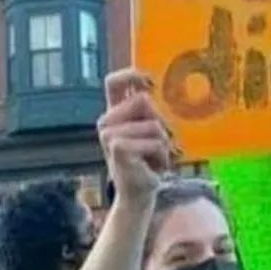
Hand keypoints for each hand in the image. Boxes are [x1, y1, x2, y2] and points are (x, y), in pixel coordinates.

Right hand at [98, 70, 171, 202]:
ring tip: (154, 158)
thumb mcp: (151, 132)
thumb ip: (150, 112)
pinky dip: (162, 155)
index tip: (151, 84)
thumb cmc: (148, 161)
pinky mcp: (117, 146)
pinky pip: (154, 141)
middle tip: (157, 145)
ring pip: (153, 124)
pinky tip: (153, 166)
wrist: (138, 194)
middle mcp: (106, 121)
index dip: (132, 75)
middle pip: (144, 100)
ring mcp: (108, 134)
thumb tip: (153, 91)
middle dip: (160, 122)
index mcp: (114, 112)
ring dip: (164, 144)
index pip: (114, 82)